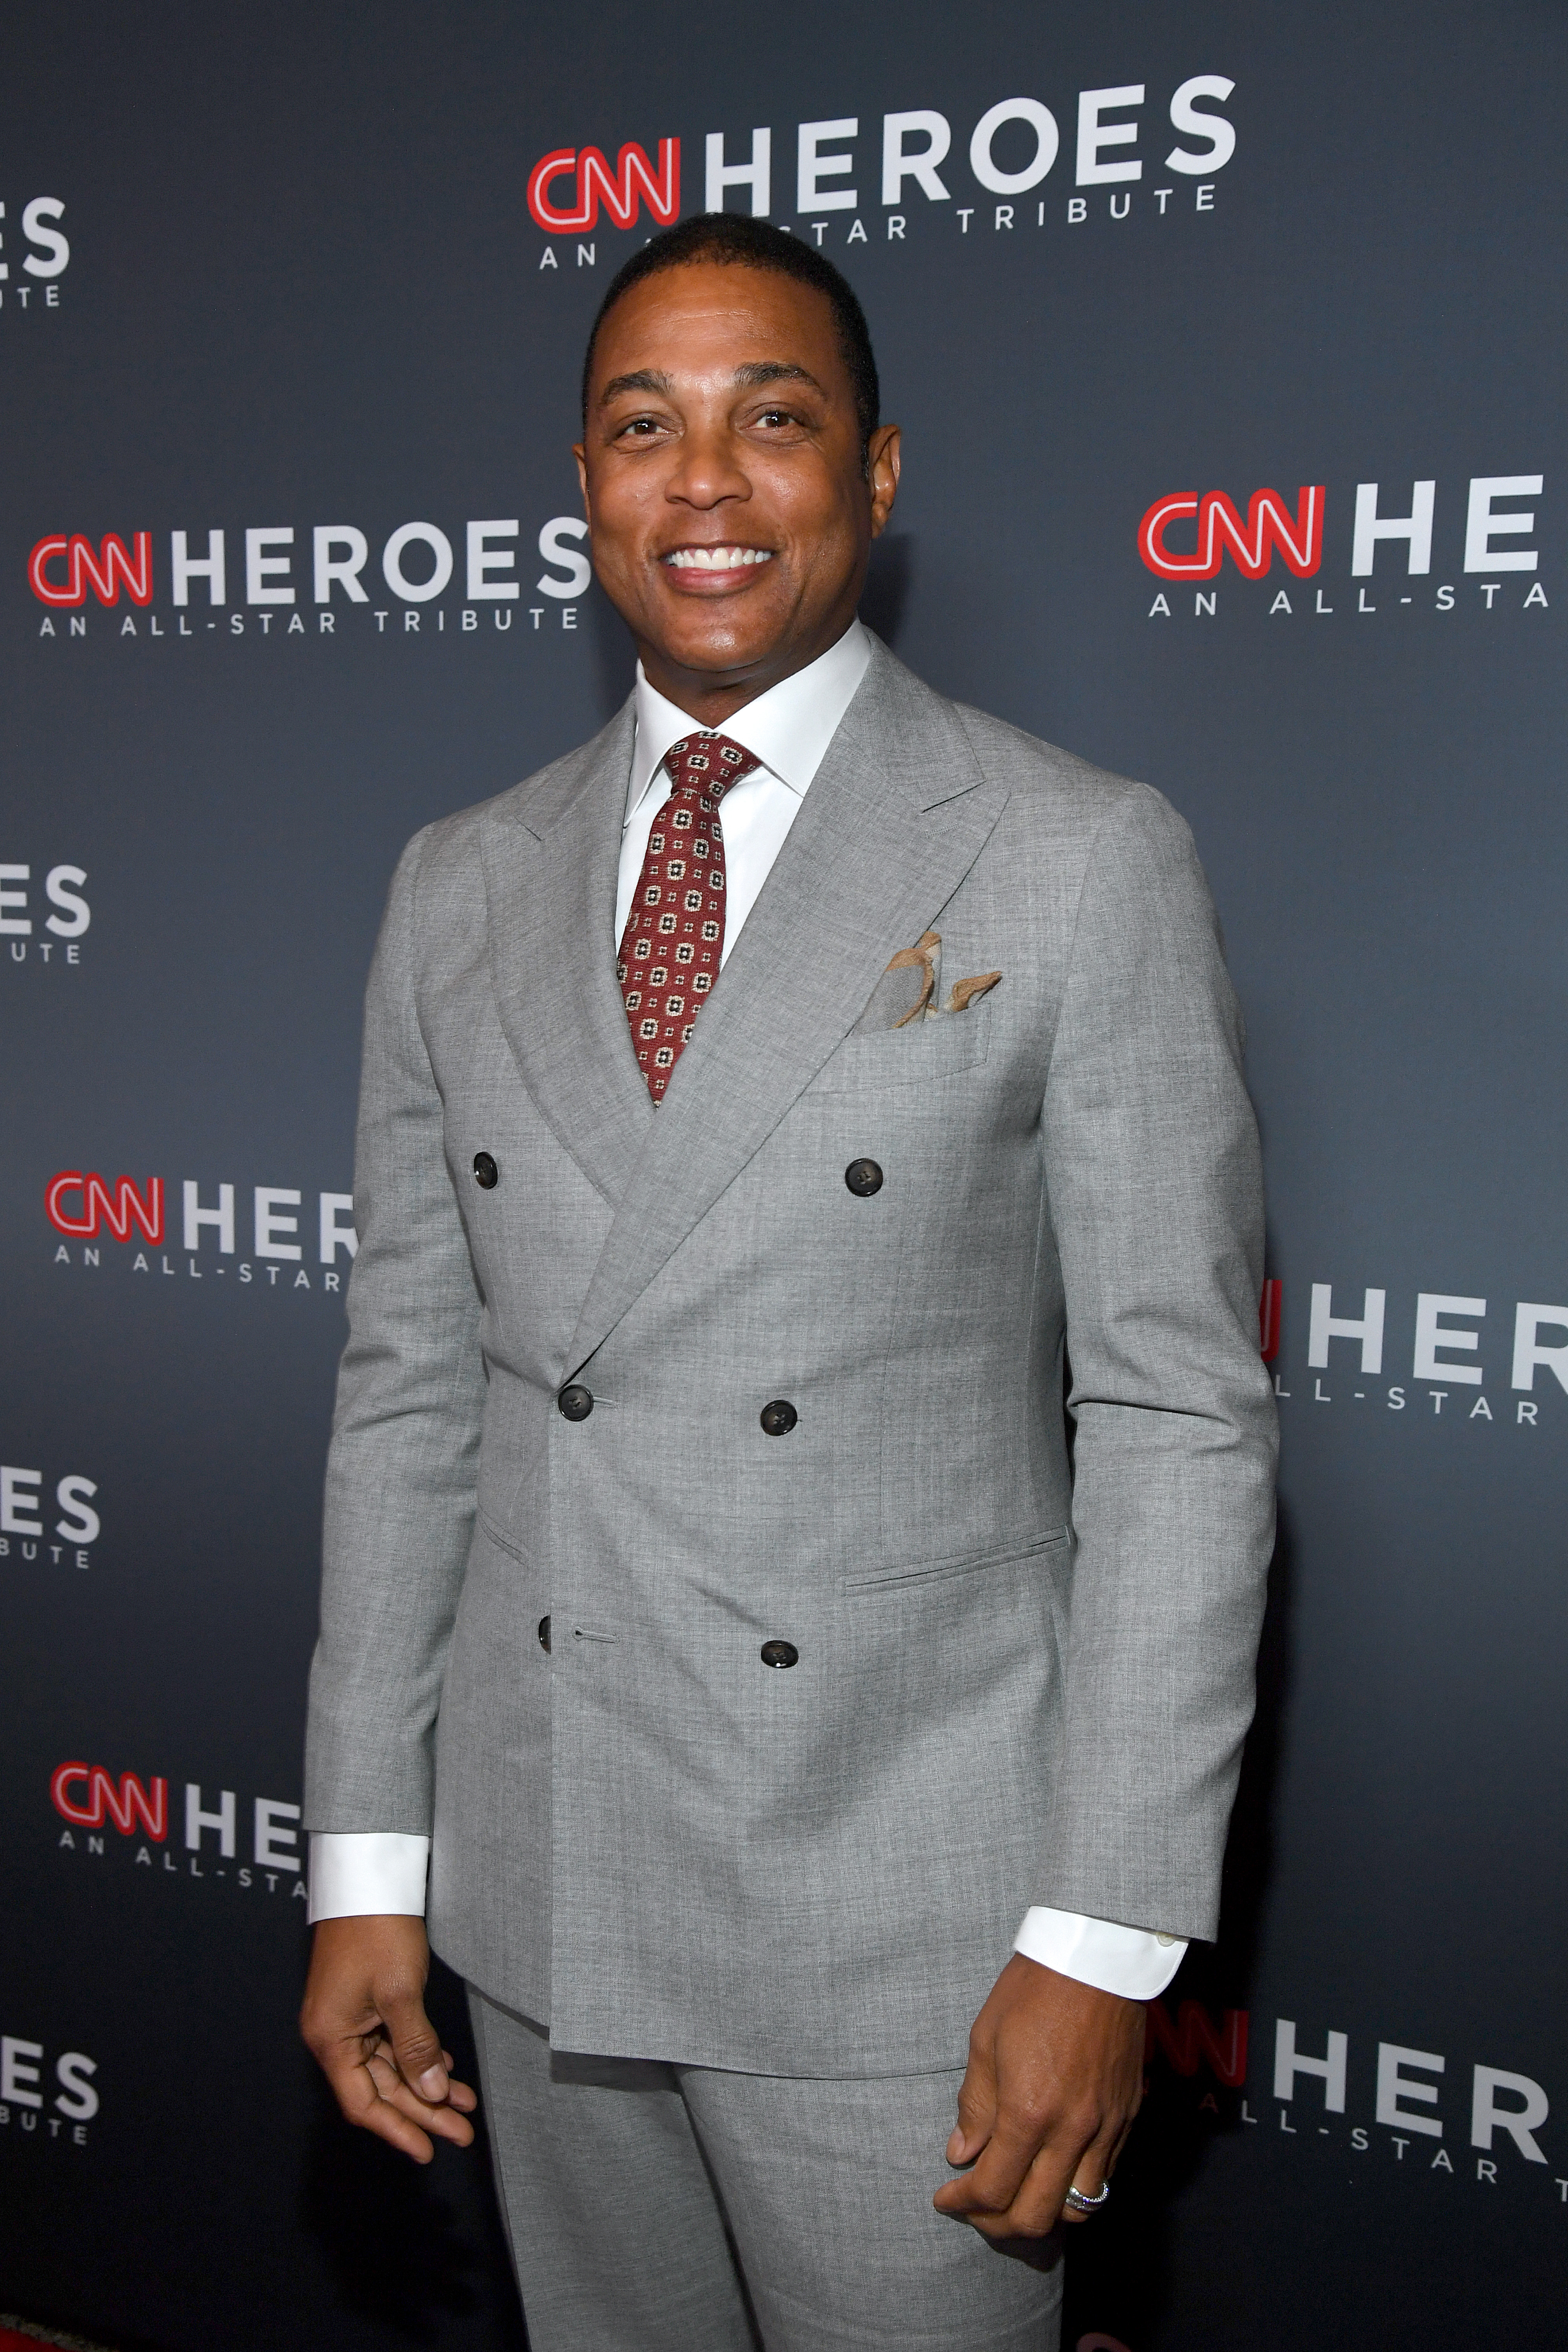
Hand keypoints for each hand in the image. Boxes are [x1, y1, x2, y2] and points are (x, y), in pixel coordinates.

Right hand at [300, 1914, 478, 2163]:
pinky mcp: (364, 2003)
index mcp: (331, 2039)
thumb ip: (416, 2047)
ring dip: (427, 2085)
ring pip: (390, 2067)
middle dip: (423, 2111)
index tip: (429, 2150)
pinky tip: (445, 2067)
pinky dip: (419, 2056)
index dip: (398, 2129)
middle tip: (463, 2132)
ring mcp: (349, 2019)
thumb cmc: (377, 1931)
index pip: (364, 2104)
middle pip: (381, 2089)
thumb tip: (433, 2092)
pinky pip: (391, 2043)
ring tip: (464, 2105)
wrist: (368, 1880)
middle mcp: (334, 2035)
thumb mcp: (401, 1993)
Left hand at [933, 1953, 1144, 2238]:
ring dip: (1043, 2216)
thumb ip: (975, 2105)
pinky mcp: (1127, 2117)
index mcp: (1029, 2112)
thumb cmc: (1034, 1991)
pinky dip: (1076, 2189)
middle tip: (976, 2209)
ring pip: (1079, 2208)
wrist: (1096, 1959)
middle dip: (998, 2225)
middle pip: (1037, 2217)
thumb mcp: (985, 2040)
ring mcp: (1105, 2128)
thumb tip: (961, 2153)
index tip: (945, 2198)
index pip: (993, 2189)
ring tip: (1018, 2198)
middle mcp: (1072, 2131)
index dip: (962, 2204)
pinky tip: (1053, 2171)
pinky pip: (1105, 2177)